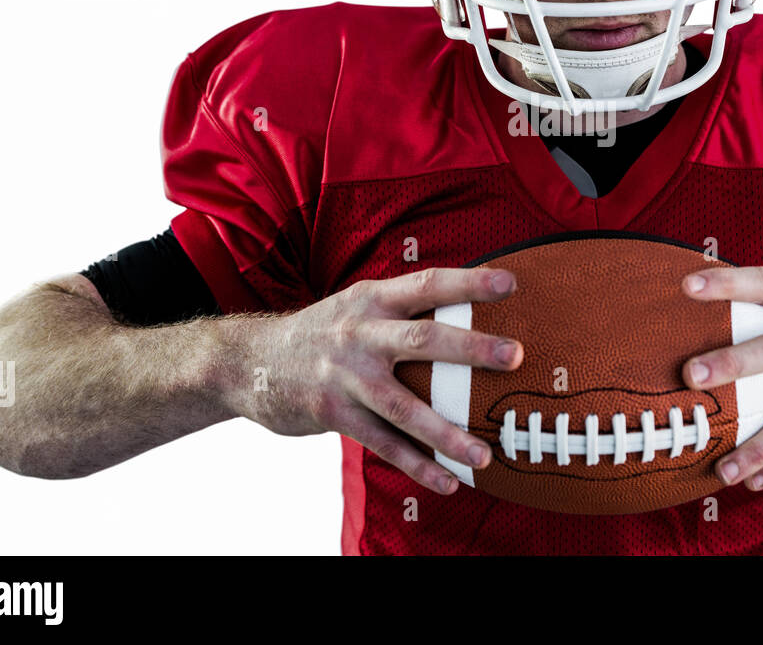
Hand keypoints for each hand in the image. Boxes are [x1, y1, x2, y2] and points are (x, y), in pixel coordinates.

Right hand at [224, 267, 521, 495]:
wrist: (247, 361)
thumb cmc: (323, 332)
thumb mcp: (356, 304)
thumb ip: (402, 307)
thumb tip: (467, 308)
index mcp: (372, 298)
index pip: (427, 283)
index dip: (469, 282)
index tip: (510, 283)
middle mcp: (360, 332)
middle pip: (424, 339)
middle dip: (472, 348)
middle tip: (515, 356)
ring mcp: (345, 375)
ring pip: (404, 406)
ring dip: (447, 432)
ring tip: (485, 454)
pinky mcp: (332, 413)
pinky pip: (382, 444)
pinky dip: (416, 464)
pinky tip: (447, 481)